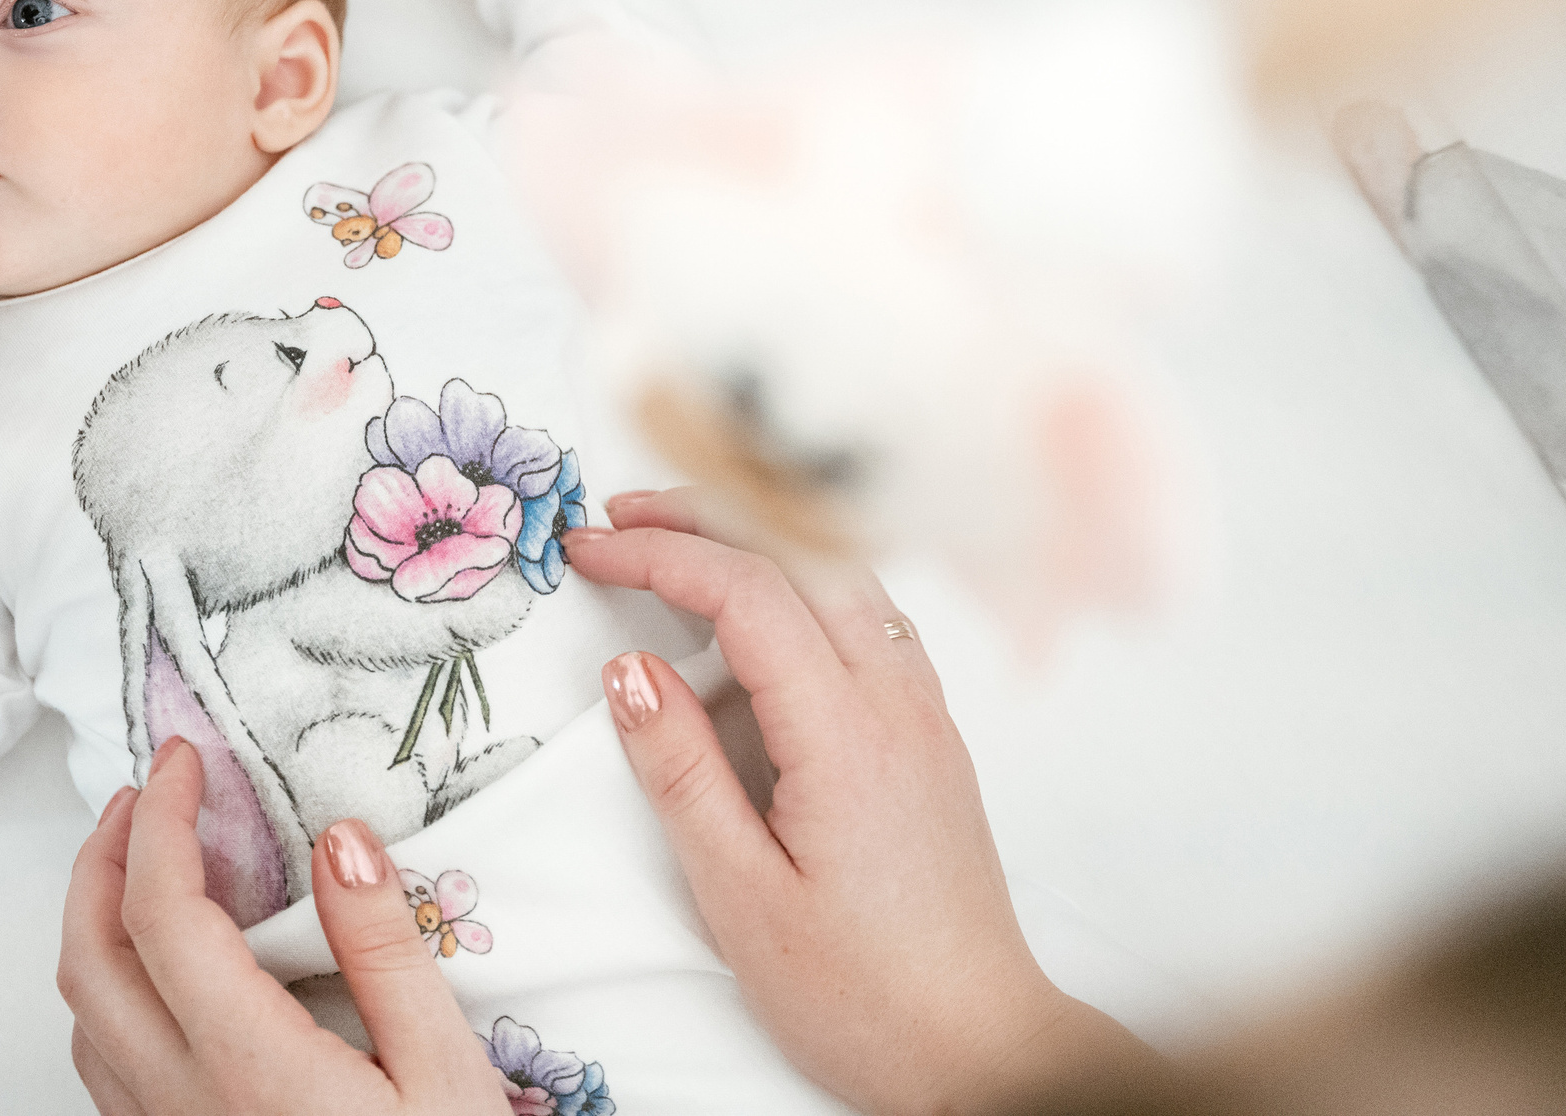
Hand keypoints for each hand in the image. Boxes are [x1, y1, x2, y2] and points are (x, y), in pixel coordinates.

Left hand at [59, 738, 509, 1115]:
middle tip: (147, 793)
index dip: (163, 818)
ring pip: (83, 1017)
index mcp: (248, 1066)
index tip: (186, 757)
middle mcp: (183, 1103)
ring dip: (96, 922)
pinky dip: (112, 990)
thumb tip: (339, 841)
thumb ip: (387, 952)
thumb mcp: (446, 1076)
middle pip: (88, 956)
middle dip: (101, 855)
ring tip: (146, 863)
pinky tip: (164, 974)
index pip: (161, 912)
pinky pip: (106, 1069)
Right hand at [565, 489, 1150, 1115]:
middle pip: (799, 551)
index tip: (586, 550)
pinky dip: (804, 579)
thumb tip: (628, 671)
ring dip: (756, 539)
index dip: (657, 553)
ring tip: (675, 541)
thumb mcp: (741, 896)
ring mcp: (924, 711)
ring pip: (843, 572)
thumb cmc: (862, 994)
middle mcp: (898, 701)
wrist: (980, 1049)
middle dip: (702, 516)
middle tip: (615, 517)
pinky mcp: (930, 733)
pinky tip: (762, 607)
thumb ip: (681, 772)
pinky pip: (870, 615)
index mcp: (846, 735)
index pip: (747, 591)